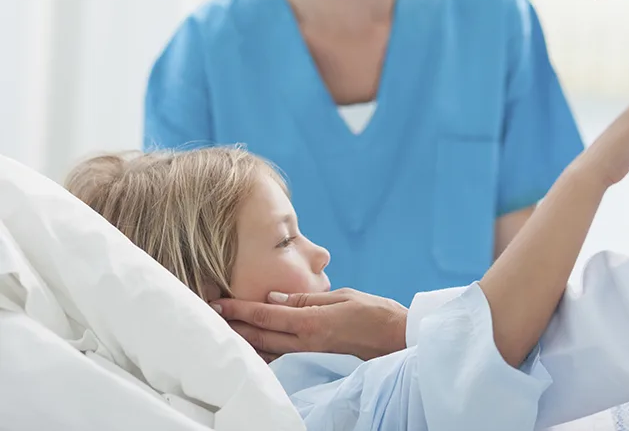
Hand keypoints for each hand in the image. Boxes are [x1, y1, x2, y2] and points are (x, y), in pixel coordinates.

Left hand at [213, 288, 407, 362]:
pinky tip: (253, 344)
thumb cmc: (373, 312)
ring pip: (267, 347)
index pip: (265, 315)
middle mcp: (305, 340)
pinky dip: (263, 348)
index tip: (217, 303)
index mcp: (310, 322)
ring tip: (224, 329)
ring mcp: (308, 351)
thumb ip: (305, 299)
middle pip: (260, 335)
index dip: (238, 309)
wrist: (395, 338)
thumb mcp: (340, 296)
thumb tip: (273, 298)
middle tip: (210, 314)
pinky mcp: (314, 355)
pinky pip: (281, 353)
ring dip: (244, 338)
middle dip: (233, 325)